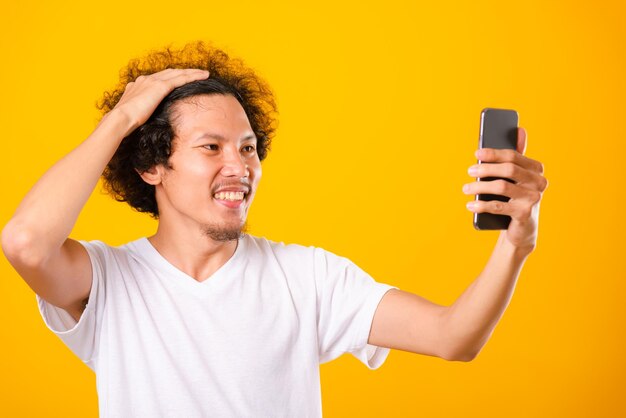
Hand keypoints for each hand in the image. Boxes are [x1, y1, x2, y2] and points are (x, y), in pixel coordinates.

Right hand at [111, 68, 209, 132]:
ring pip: (178, 73)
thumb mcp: (132, 114)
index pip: (159, 78)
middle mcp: (146, 80)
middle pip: (170, 73)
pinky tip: (203, 76)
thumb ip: (138, 111)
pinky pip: (181, 79)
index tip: (180, 78)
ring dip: (192, 72)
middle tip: (197, 73)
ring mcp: (152, 82)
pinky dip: (193, 76)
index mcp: (138, 85)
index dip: (172, 77)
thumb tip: (140, 118)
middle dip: (184, 72)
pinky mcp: (160, 87)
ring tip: (204, 73)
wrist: (120, 120)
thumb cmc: (124, 123)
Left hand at [463, 127, 548, 251]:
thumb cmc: (515, 196)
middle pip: (509, 170)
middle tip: (469, 171)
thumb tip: (520, 129)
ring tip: (466, 188)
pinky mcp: (525, 214)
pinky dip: (482, 205)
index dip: (494, 153)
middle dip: (486, 169)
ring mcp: (534, 198)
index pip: (513, 156)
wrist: (523, 229)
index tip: (476, 154)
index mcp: (536, 168)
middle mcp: (539, 182)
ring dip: (480, 187)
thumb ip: (515, 156)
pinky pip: (499, 206)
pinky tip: (470, 205)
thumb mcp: (516, 176)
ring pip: (502, 187)